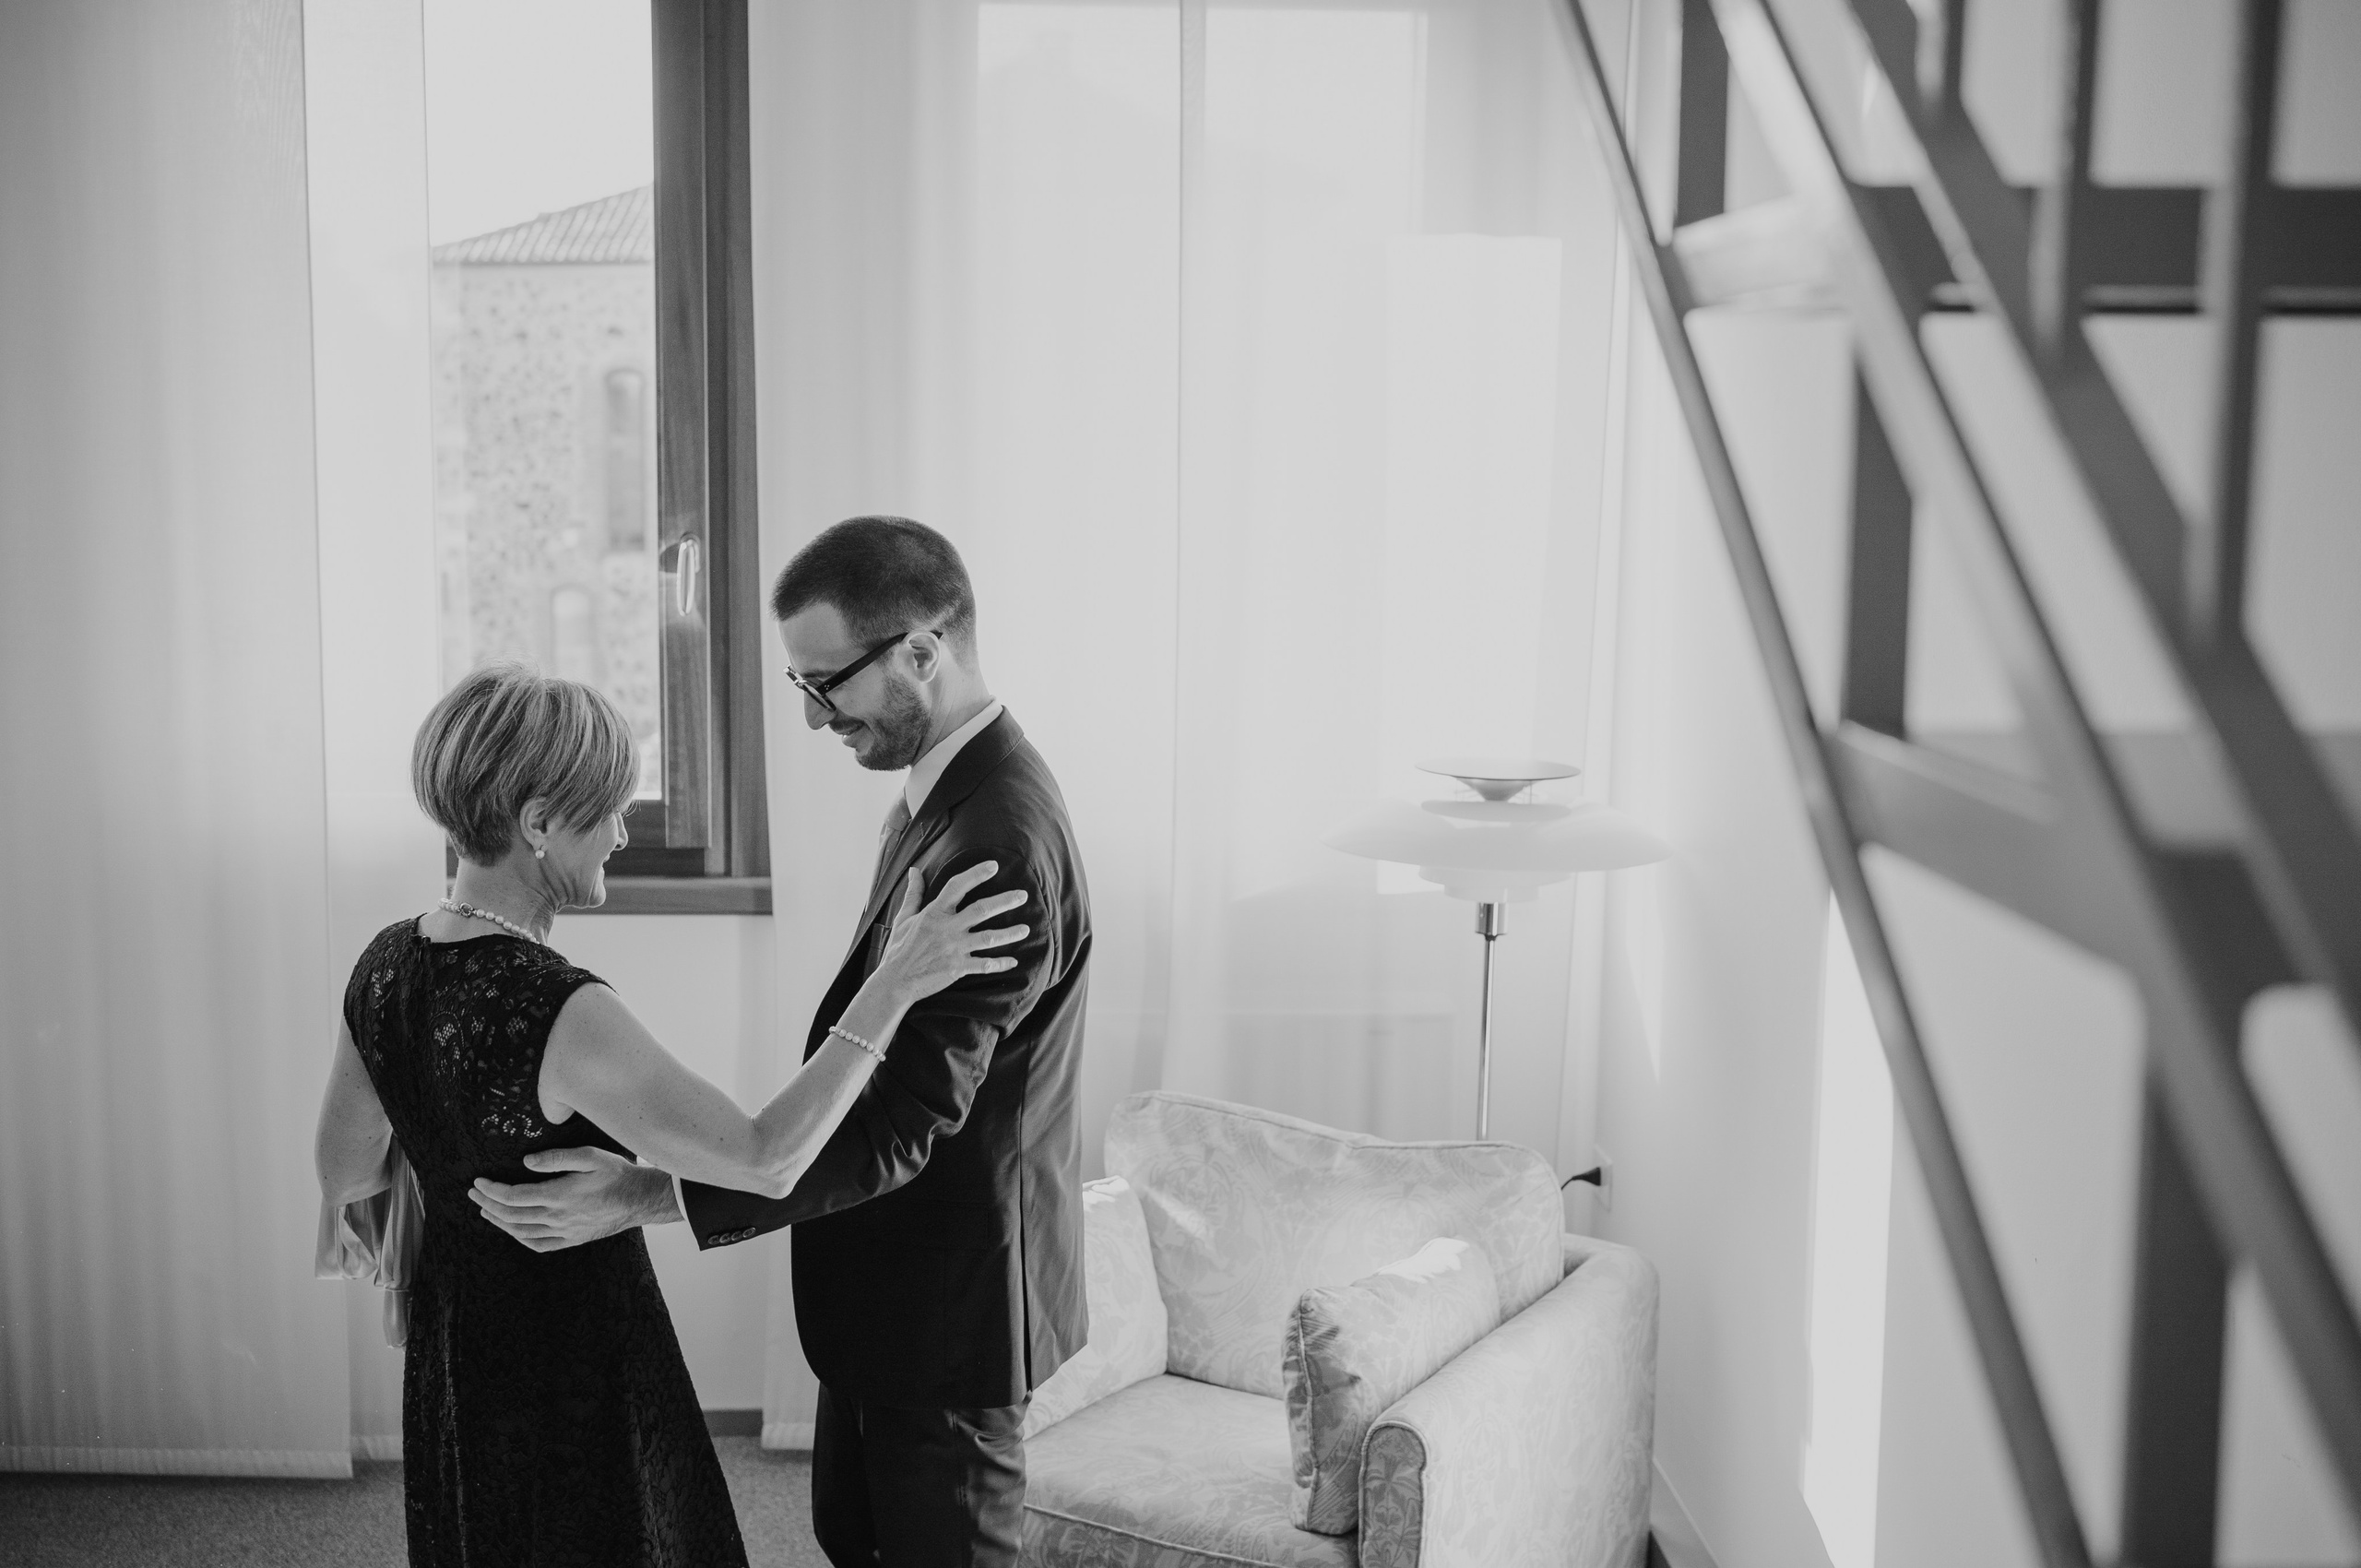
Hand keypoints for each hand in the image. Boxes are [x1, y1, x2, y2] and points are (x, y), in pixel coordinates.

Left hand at [470, 1146, 681, 1251]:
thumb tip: (526, 1162)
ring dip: (499, 1221)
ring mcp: (564, 1232)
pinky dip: (520, 1238)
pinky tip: (513, 1230)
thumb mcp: (589, 1156)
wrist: (640, 1199)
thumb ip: (556, 1158)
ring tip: (486, 1210)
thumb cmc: (616, 1173)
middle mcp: (558, 1217)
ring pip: (521, 1231)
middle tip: (474, 1193)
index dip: (492, 1190)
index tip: (479, 1182)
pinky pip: (539, 1245)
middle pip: (512, 1215)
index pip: (514, 1196)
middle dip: (489, 1203)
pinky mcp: (572, 1239)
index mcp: (559, 1195)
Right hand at [876, 860, 1029, 1001]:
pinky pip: (984, 965)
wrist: (895, 982)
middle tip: (1023, 895)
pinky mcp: (957, 968)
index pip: (957, 886)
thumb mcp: (903, 918)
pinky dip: (1000, 964)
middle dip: (1004, 901)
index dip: (976, 874)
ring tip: (1026, 929)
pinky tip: (1013, 961)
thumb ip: (913, 894)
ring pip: (988, 938)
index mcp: (934, 913)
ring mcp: (954, 949)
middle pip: (981, 910)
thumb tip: (915, 871)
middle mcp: (947, 929)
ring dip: (1009, 934)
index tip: (993, 866)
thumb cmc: (899, 949)